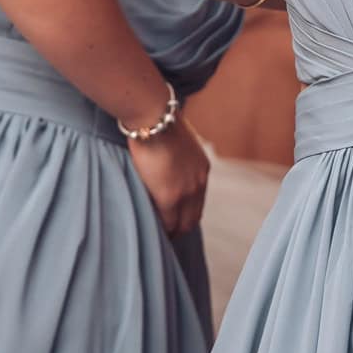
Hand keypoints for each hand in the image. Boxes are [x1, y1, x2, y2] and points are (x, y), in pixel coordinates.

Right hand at [128, 117, 210, 236]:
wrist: (153, 116)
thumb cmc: (158, 122)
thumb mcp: (176, 141)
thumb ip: (175, 157)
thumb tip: (163, 160)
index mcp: (202, 169)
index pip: (197, 200)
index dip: (185, 212)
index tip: (174, 217)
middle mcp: (199, 183)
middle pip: (194, 217)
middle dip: (180, 228)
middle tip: (165, 234)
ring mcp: (186, 192)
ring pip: (182, 224)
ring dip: (171, 232)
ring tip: (157, 236)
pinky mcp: (169, 197)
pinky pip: (166, 223)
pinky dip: (160, 229)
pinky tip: (150, 230)